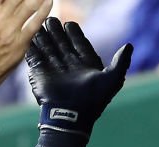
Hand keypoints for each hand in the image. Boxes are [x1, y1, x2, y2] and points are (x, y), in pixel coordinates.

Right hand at [26, 17, 131, 135]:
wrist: (70, 115)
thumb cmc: (93, 99)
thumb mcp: (112, 80)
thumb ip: (121, 62)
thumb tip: (129, 45)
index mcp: (85, 64)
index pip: (79, 43)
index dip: (74, 33)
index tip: (70, 24)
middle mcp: (69, 65)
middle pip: (61, 42)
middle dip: (56, 30)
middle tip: (51, 19)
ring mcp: (53, 68)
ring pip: (47, 46)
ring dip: (43, 35)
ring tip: (40, 24)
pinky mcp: (39, 72)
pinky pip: (33, 55)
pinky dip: (31, 46)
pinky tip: (29, 36)